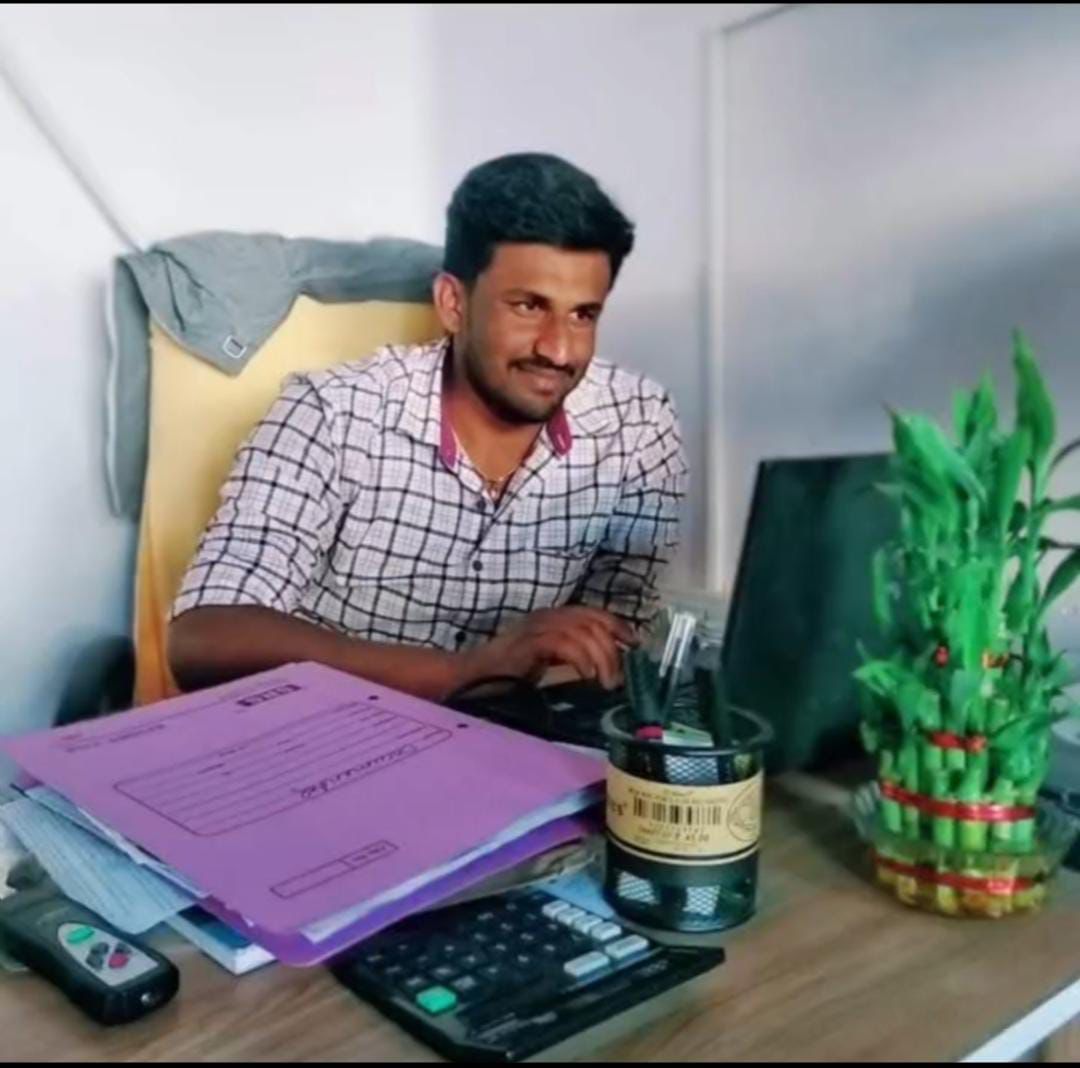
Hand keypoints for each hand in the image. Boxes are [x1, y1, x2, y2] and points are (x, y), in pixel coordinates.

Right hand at [463, 606, 636, 689]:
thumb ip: (571, 656)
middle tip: (618, 677)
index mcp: (552, 617)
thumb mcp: (547, 661)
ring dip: (601, 658)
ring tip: (606, 682)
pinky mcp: (530, 643)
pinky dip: (582, 659)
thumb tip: (607, 666)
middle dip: (612, 648)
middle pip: (593, 621)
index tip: (634, 645)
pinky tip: (586, 677)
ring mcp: (537, 627)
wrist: (471, 677)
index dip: (617, 625)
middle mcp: (547, 616)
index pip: (593, 613)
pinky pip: (566, 644)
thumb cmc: (507, 674)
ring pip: (583, 632)